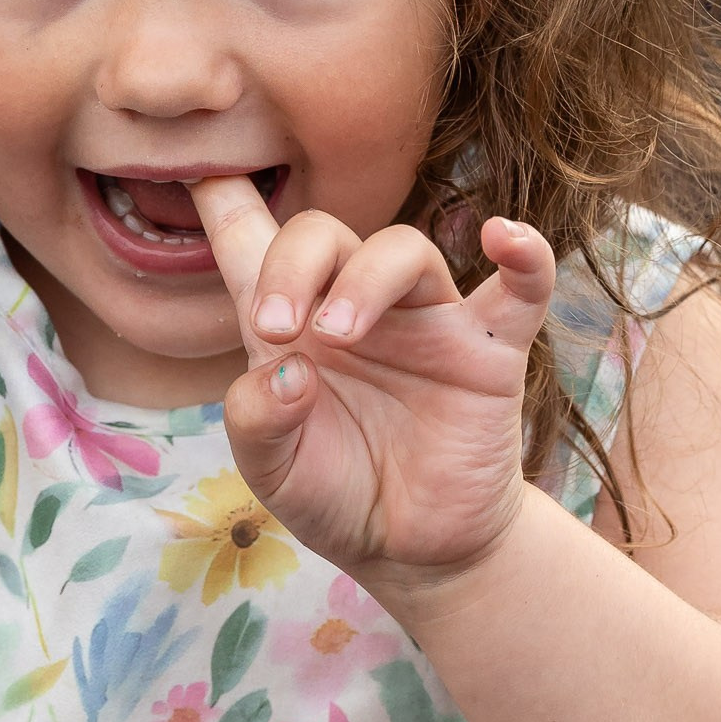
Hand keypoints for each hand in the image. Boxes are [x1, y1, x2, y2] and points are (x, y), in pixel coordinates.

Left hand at [193, 176, 555, 605]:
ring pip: (402, 249)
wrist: (411, 553)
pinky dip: (525, 256)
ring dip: (365, 279)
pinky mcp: (488, 351)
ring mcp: (425, 321)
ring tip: (337, 334)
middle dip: (291, 263)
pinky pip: (520, 289)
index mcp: (289, 324)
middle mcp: (355, 305)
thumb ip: (258, 419)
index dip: (221, 195)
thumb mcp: (272, 471)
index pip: (248, 237)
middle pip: (322, 232)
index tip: (196, 168)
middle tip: (274, 326)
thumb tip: (286, 368)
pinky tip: (504, 237)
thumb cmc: (334, 494)